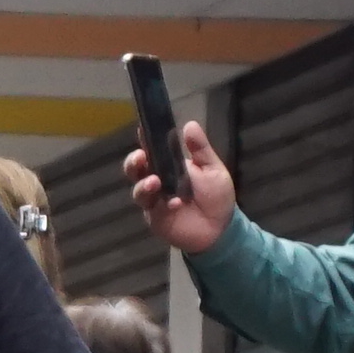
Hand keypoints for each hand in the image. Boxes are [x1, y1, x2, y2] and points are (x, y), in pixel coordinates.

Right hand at [135, 121, 237, 257]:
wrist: (220, 228)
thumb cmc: (216, 197)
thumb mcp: (213, 169)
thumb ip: (200, 149)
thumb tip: (189, 124)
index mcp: (170, 165)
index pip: (154, 149)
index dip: (146, 139)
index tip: (143, 129)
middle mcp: (158, 180)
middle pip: (136, 169)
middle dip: (133, 162)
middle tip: (140, 157)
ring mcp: (154, 200)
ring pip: (138, 190)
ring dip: (143, 185)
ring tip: (154, 182)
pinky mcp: (155, 218)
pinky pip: (151, 209)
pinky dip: (161, 204)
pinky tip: (175, 204)